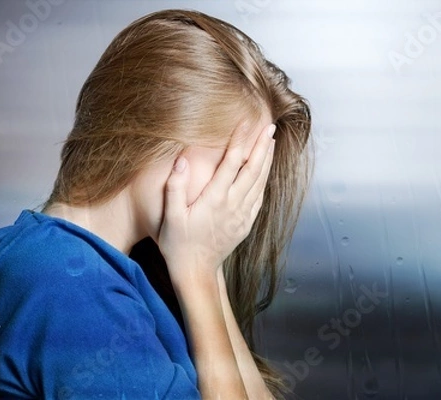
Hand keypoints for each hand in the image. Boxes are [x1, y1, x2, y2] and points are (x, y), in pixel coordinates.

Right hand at [157, 122, 275, 279]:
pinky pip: (259, 197)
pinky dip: (265, 180)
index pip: (231, 163)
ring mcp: (242, 215)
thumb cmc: (178, 245)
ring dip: (266, 160)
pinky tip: (265, 171)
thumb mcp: (170, 217)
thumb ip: (175, 187)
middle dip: (261, 146)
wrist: (196, 272)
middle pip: (252, 169)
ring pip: (259, 182)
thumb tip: (182, 160)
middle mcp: (233, 205)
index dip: (240, 140)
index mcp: (214, 200)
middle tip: (269, 126)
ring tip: (271, 141)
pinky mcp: (246, 224)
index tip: (246, 123)